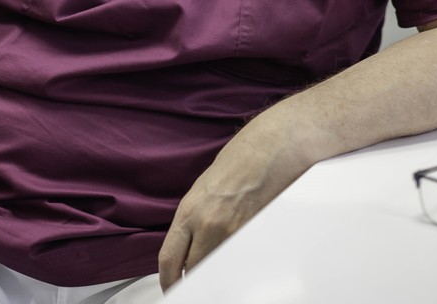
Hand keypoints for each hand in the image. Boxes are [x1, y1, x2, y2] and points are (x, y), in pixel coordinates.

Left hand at [158, 112, 309, 290]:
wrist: (268, 148)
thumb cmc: (237, 162)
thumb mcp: (203, 190)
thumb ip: (193, 219)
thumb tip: (188, 248)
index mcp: (189, 210)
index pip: (168, 259)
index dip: (167, 281)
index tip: (170, 287)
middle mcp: (206, 225)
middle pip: (192, 270)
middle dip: (191, 278)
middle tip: (193, 281)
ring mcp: (232, 233)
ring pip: (216, 268)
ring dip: (214, 269)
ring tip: (218, 260)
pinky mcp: (253, 236)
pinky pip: (238, 260)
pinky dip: (236, 261)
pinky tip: (239, 252)